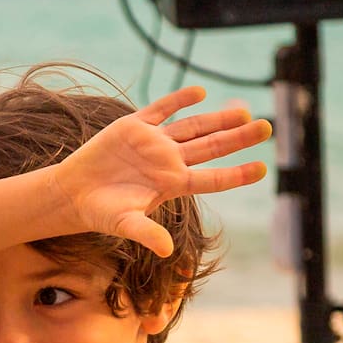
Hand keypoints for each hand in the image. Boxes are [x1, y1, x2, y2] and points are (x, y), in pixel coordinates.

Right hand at [49, 86, 270, 256]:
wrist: (75, 193)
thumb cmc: (102, 213)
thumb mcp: (124, 224)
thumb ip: (146, 233)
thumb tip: (166, 251)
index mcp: (173, 185)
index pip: (213, 178)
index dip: (238, 173)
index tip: (263, 167)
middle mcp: (169, 161)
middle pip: (212, 146)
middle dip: (239, 137)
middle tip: (267, 126)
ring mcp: (154, 143)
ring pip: (194, 126)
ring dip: (219, 118)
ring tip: (244, 109)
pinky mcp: (135, 126)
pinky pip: (162, 109)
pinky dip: (180, 99)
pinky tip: (200, 92)